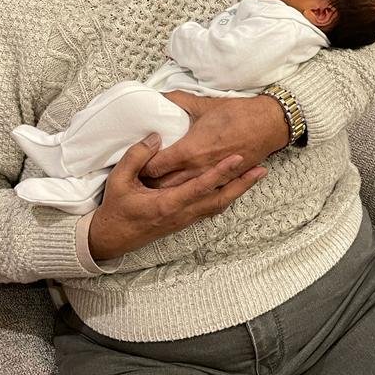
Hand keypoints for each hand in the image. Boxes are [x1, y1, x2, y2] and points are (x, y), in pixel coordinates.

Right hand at [88, 133, 266, 260]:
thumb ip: (137, 156)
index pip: (201, 186)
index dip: (221, 171)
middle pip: (220, 199)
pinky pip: (211, 208)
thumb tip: (155, 136)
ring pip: (218, 205)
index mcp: (168, 204)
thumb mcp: (119, 180)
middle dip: (242, 184)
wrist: (112, 238)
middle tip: (262, 168)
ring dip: (238, 190)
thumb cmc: (116, 208)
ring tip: (255, 175)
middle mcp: (182, 214)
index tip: (238, 158)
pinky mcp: (184, 221)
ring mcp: (184, 219)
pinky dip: (226, 196)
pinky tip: (233, 187)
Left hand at [142, 92, 289, 186]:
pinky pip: (200, 194)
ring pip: (181, 193)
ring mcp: (211, 179)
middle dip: (150, 183)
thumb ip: (177, 101)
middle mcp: (198, 169)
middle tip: (141, 176)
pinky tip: (180, 189)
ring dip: (167, 191)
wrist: (268, 125)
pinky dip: (188, 193)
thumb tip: (160, 97)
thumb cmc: (236, 114)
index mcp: (189, 151)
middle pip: (164, 185)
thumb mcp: (202, 104)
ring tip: (156, 186)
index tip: (137, 162)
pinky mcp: (223, 182)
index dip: (142, 166)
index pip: (155, 166)